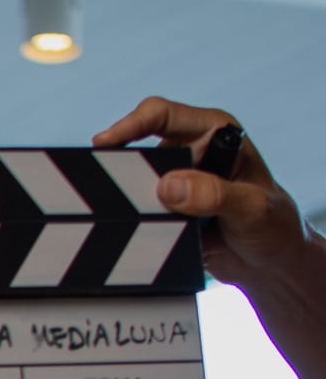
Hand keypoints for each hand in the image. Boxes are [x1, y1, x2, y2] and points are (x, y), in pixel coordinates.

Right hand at [94, 97, 310, 292]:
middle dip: (122, 173)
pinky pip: (134, 215)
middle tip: (114, 198)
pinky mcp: (163, 211)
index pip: (162, 115)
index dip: (130, 125)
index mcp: (214, 133)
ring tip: (136, 226)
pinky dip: (130, 227)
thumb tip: (169, 185)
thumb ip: (215, 194)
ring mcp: (174, 183)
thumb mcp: (253, 208)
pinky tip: (138, 240)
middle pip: (138, 151)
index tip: (104, 145)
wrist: (269, 262)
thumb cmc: (274, 225)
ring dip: (128, 205)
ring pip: (133, 186)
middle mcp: (189, 152)